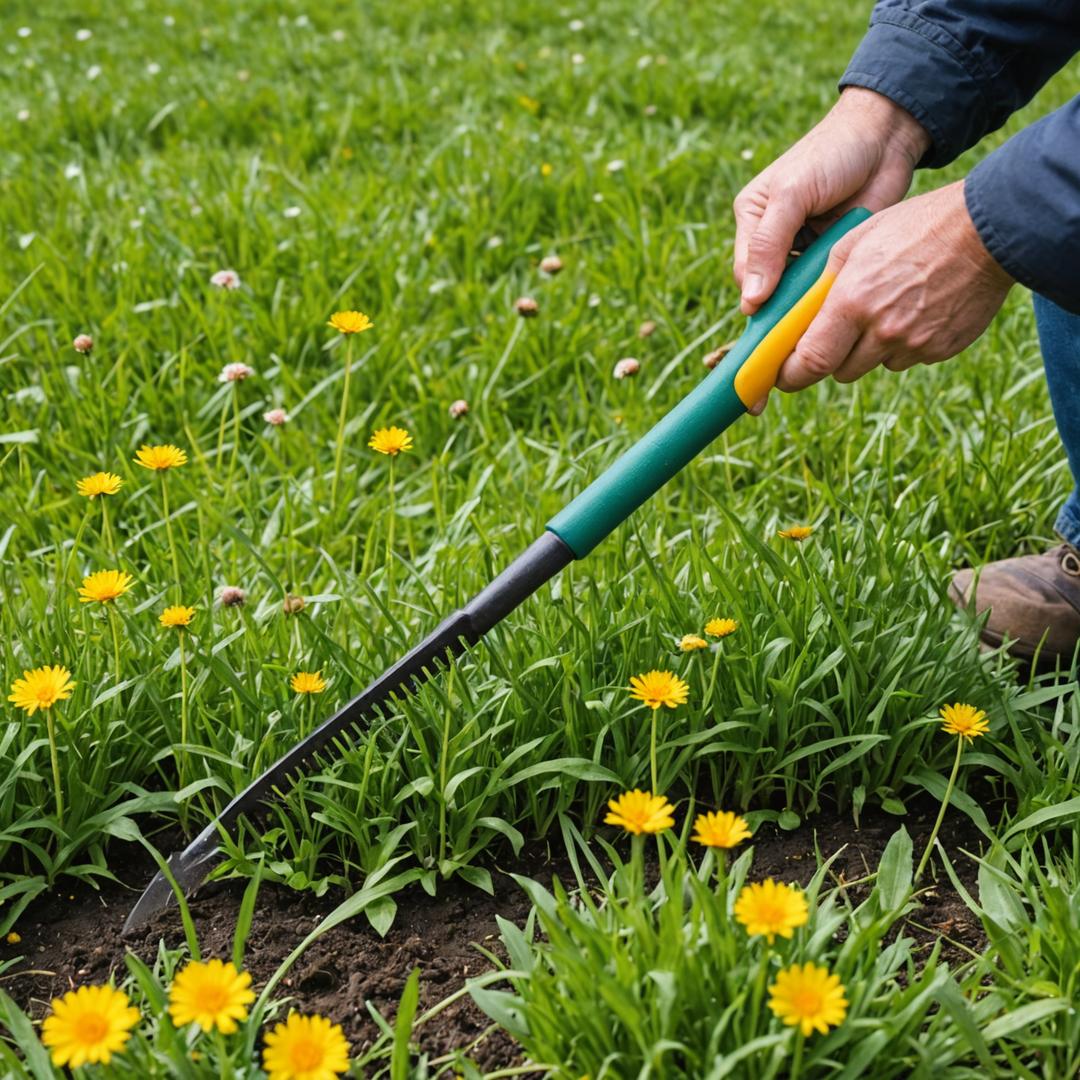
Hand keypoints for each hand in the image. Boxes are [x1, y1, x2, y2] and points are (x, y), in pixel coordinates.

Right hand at [734, 88, 930, 314]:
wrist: (886, 137)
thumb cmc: (832, 154)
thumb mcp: (792, 194)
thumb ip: (768, 244)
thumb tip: (749, 300)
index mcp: (752, 220)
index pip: (744, 272)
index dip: (756, 298)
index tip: (770, 324)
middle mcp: (774, 239)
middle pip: (768, 289)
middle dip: (782, 304)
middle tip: (799, 325)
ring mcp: (805, 250)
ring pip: (796, 291)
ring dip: (807, 301)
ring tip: (822, 311)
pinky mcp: (833, 255)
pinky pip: (825, 285)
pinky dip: (830, 293)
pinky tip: (839, 300)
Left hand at [775, 181, 1013, 392]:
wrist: (990, 229)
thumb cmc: (915, 227)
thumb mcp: (854, 242)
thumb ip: (820, 284)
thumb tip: (792, 316)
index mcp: (853, 302)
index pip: (810, 362)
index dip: (790, 376)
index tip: (781, 376)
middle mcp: (882, 330)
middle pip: (839, 371)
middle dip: (831, 357)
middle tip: (837, 332)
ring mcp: (915, 344)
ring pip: (874, 365)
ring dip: (869, 349)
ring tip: (886, 307)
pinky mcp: (941, 349)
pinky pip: (907, 358)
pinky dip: (903, 343)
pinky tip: (916, 308)